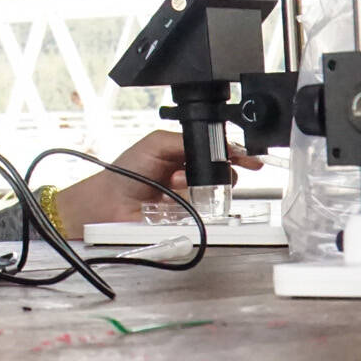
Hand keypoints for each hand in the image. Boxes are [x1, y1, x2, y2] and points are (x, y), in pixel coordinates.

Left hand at [52, 130, 263, 235]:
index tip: (249, 160)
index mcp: (186, 154)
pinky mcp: (188, 219)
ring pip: (215, 194)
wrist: (110, 201)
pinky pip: (204, 214)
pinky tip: (169, 201)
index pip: (220, 154)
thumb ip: (183, 141)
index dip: (236, 156)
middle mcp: (193, 177)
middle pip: (224, 175)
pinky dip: (190, 205)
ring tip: (170, 185)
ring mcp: (192, 199)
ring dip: (194, 187)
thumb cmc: (127, 171)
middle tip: (185, 173)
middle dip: (213, 172)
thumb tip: (215, 145)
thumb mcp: (155, 144)